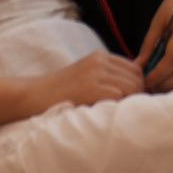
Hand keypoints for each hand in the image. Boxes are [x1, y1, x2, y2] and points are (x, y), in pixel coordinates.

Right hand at [0, 52, 144, 128]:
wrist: (33, 95)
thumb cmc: (59, 93)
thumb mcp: (85, 77)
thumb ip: (106, 78)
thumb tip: (134, 91)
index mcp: (100, 56)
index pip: (135, 68)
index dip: (139, 86)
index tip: (135, 102)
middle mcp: (100, 60)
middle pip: (138, 77)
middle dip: (139, 95)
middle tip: (131, 112)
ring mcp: (95, 72)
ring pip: (133, 86)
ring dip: (132, 102)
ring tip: (121, 115)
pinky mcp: (90, 87)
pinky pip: (120, 96)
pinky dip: (121, 107)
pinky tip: (111, 116)